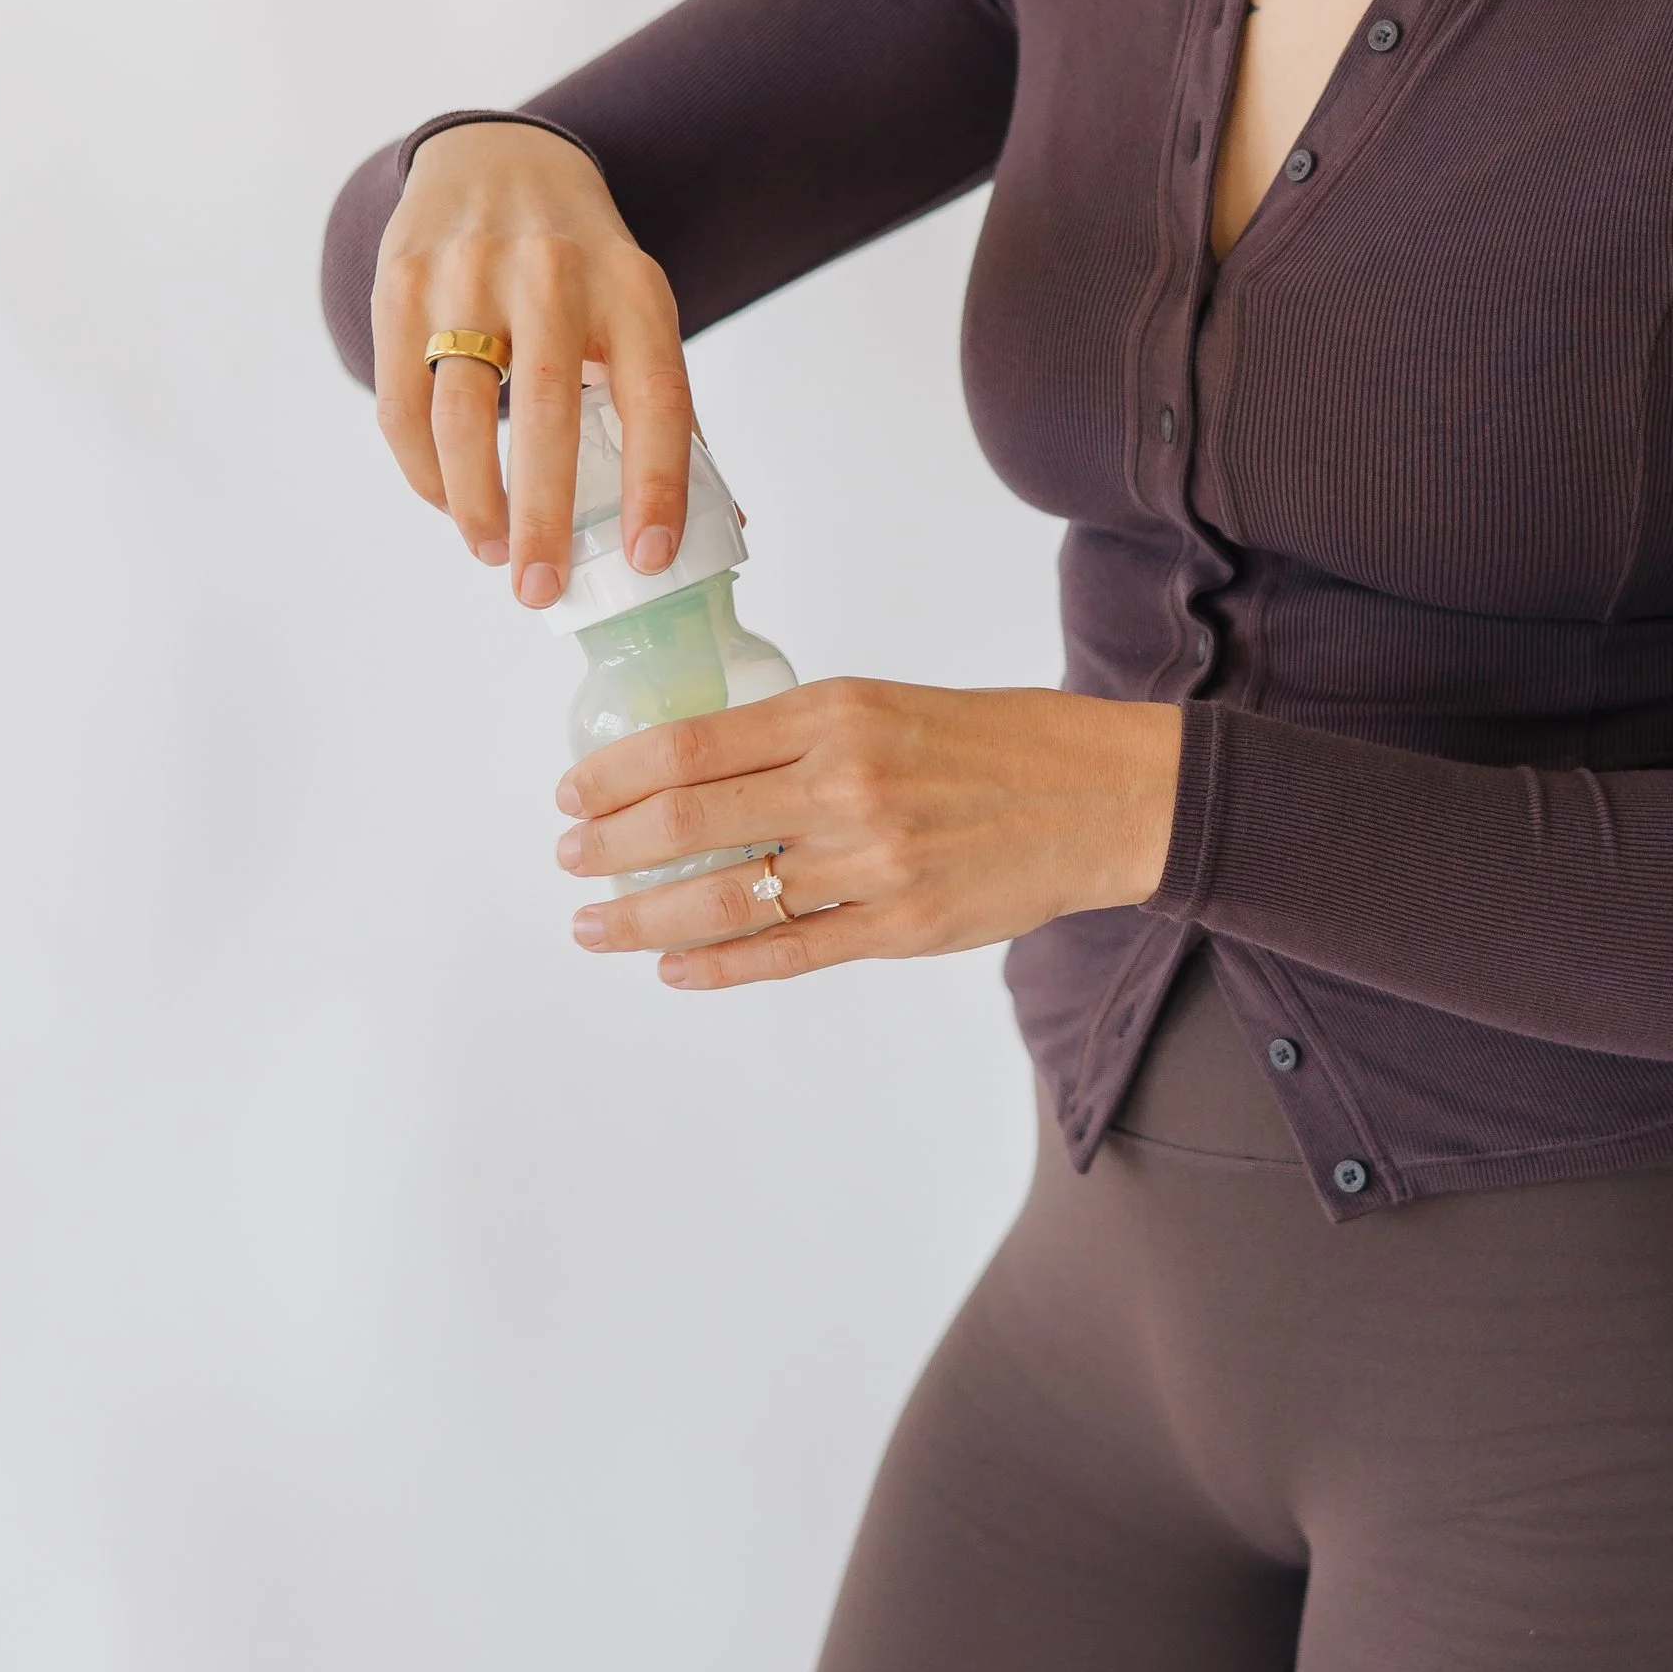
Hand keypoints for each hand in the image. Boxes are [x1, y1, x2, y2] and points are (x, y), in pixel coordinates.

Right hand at [372, 123, 693, 607]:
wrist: (500, 160)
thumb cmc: (583, 265)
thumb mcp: (639, 310)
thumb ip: (665, 409)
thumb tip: (720, 528)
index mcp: (633, 292)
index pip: (658, 397)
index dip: (658, 484)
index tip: (650, 558)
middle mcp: (553, 276)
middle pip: (547, 413)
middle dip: (543, 517)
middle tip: (540, 588)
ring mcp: (470, 273)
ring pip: (460, 414)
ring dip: (472, 502)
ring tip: (493, 552)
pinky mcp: (402, 282)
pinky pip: (402, 400)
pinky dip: (423, 469)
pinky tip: (448, 502)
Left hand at [553, 680, 1186, 987]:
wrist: (1103, 796)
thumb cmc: (999, 744)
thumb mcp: (889, 703)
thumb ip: (799, 736)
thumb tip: (695, 772)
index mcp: (836, 713)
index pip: (690, 747)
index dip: (612, 776)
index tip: (573, 795)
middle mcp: (846, 785)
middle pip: (687, 824)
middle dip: (607, 849)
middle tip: (569, 861)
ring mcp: (871, 862)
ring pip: (724, 901)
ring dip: (642, 920)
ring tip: (596, 927)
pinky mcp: (900, 927)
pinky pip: (787, 954)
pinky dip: (718, 967)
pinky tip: (675, 968)